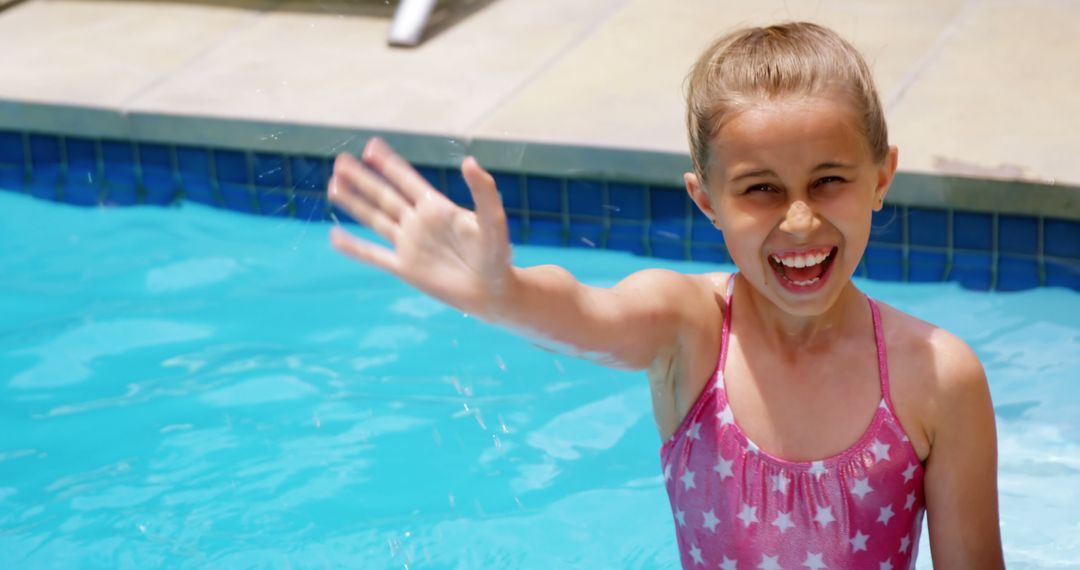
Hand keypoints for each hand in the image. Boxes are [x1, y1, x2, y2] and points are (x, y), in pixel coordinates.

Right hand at [327, 138, 511, 316]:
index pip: (407, 180)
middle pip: (385, 196)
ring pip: (375, 220)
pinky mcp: (405, 269)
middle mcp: (419, 223)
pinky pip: (374, 256)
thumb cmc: (497, 256)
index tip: (371, 146)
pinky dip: (354, 247)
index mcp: (437, 208)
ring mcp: (410, 245)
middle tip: (340, 161)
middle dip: (363, 179)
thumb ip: (483, 192)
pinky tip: (335, 237)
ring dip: (354, 203)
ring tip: (333, 185)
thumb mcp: (493, 220)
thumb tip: (468, 161)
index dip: (389, 164)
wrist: (493, 293)